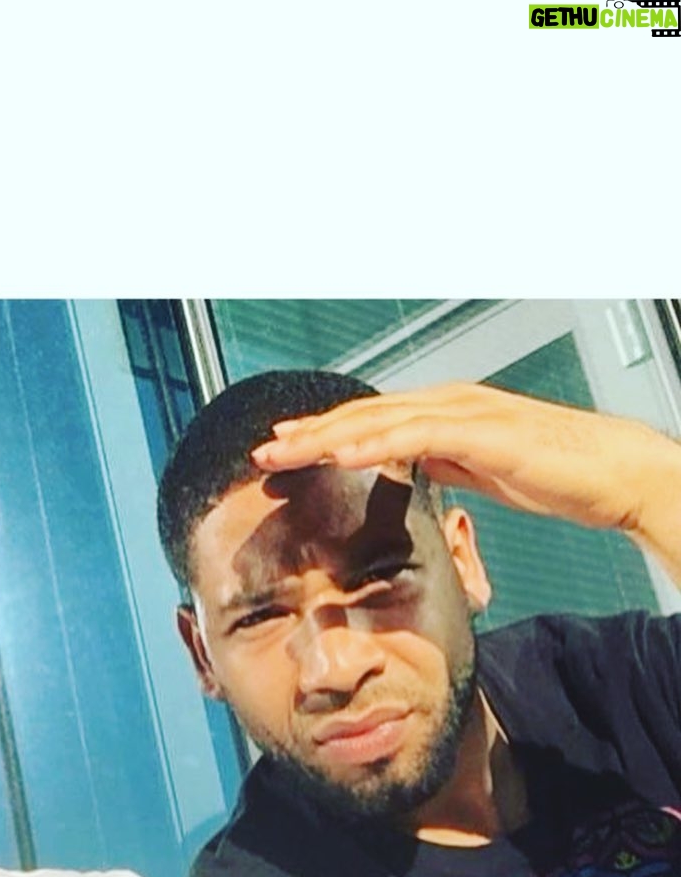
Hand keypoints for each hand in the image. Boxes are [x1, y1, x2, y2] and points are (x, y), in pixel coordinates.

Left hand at [251, 382, 673, 536]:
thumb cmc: (555, 471)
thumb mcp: (482, 469)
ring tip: (286, 453)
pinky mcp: (484, 433)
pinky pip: (419, 436)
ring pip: (381, 420)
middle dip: (310, 434)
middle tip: (265, 451)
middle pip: (364, 415)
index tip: (285, 449)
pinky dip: (375, 444)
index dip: (325, 434)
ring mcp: (466, 413)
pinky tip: (342, 456)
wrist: (612, 472)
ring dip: (328, 438)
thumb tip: (407, 466)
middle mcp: (449, 404)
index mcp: (446, 414)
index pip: (372, 421)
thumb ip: (443, 462)